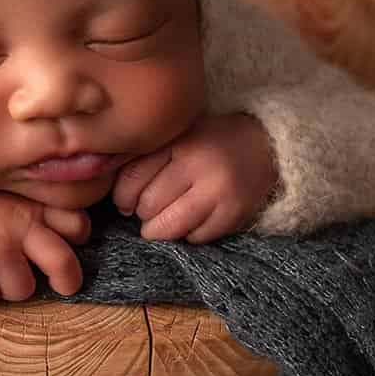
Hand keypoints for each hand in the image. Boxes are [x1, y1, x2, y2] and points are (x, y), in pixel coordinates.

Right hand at [0, 176, 91, 307]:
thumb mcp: (4, 188)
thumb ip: (30, 207)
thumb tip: (53, 236)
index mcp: (32, 206)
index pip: (77, 224)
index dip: (76, 237)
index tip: (63, 242)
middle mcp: (20, 226)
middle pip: (64, 264)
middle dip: (68, 280)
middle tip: (61, 285)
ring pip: (23, 290)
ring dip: (9, 286)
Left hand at [112, 113, 277, 243]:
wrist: (266, 146)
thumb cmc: (209, 142)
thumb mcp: (177, 136)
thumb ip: (145, 156)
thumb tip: (108, 192)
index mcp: (179, 141)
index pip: (131, 179)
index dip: (121, 197)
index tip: (126, 201)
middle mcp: (198, 165)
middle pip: (147, 206)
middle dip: (142, 213)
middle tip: (151, 208)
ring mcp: (218, 192)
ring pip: (167, 228)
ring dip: (159, 230)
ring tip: (165, 219)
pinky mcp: (233, 215)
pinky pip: (194, 239)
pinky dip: (188, 235)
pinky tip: (194, 219)